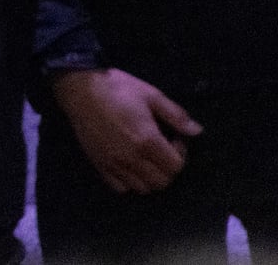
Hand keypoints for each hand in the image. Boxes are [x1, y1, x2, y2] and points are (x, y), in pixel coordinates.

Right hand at [51, 67, 202, 193]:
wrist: (80, 89)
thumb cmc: (118, 88)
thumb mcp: (151, 94)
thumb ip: (176, 115)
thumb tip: (197, 131)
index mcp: (147, 140)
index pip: (176, 167)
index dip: (181, 154)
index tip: (174, 138)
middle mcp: (132, 158)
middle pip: (161, 182)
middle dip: (168, 169)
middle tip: (162, 149)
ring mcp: (114, 164)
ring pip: (142, 188)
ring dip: (150, 177)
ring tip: (146, 158)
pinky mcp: (99, 165)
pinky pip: (120, 187)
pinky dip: (129, 181)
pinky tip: (129, 163)